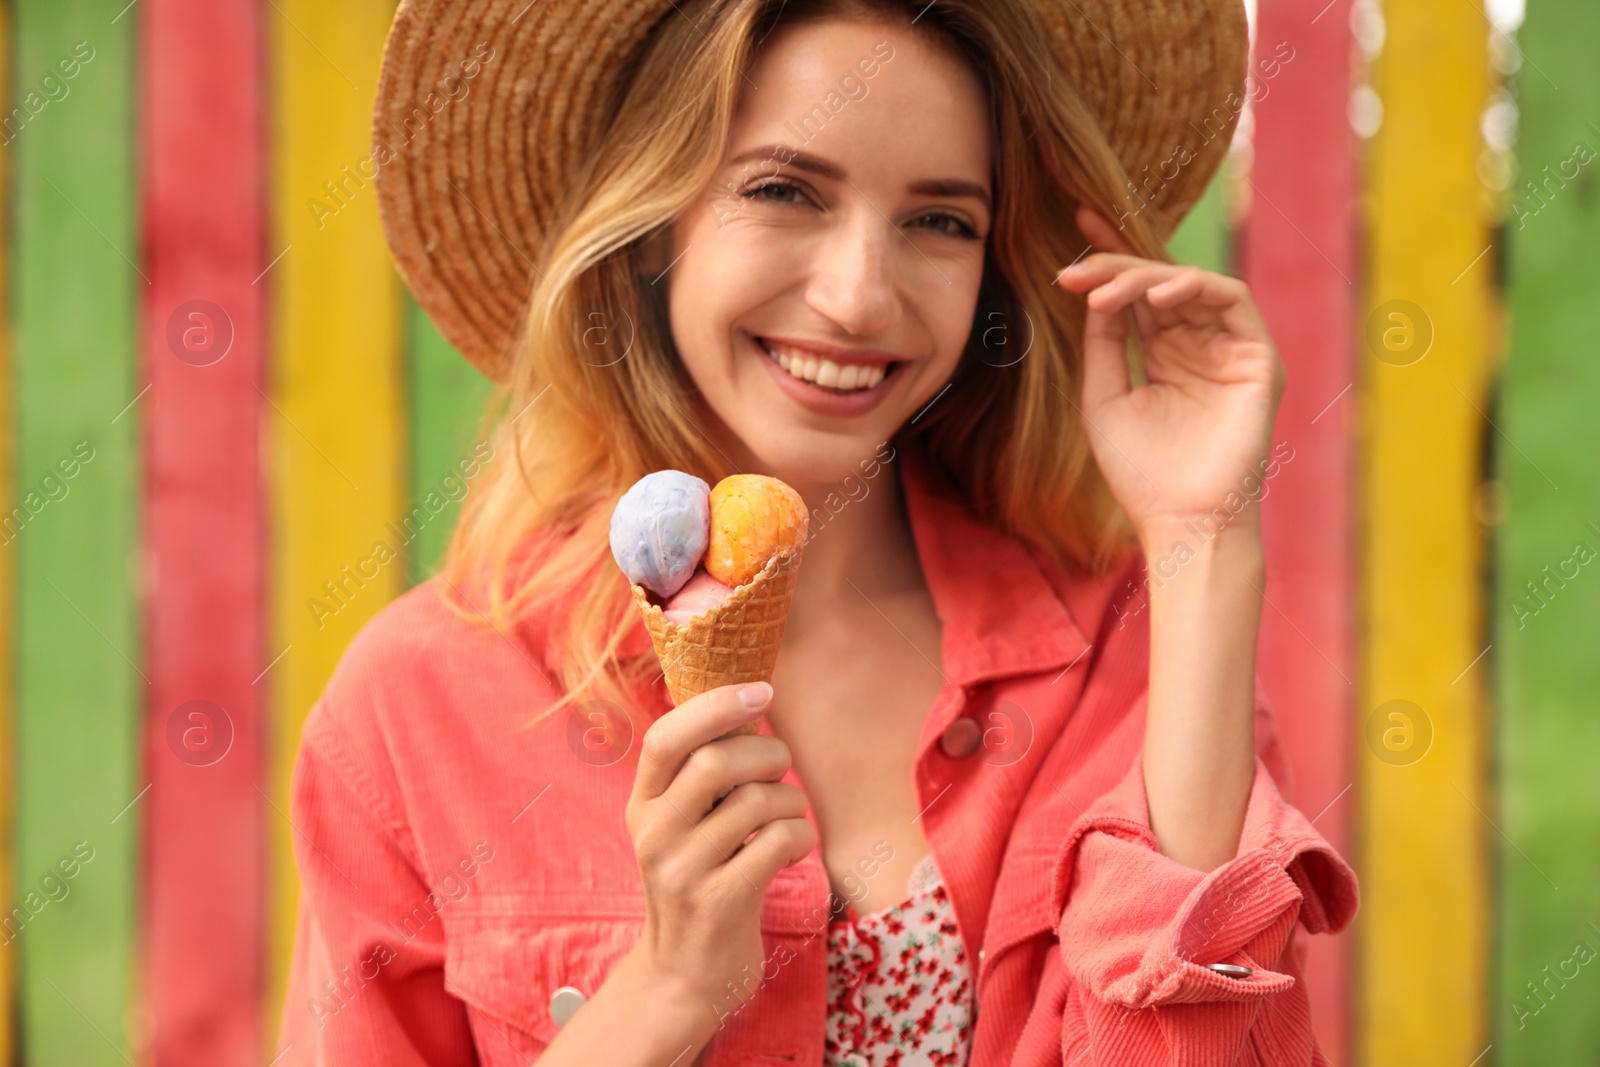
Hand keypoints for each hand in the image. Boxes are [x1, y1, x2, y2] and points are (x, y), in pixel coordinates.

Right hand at [624, 681, 816, 1005]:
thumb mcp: (681, 825)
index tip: (762, 692)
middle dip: (768, 753)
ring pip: (757, 802)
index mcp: (642, 804)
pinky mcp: (720, 902)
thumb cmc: (699, 880)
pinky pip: (779, 843)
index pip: (663, 738)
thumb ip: (701, 772)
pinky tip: (792, 849)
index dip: (715, 706)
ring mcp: (684, 870)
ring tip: (789, 816)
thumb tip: (747, 701)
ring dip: (792, 800)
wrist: (684, 975)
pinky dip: (801, 836)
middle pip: (716, 762)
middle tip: (781, 769)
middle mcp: (654, 834)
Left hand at [1054, 206, 1284, 544]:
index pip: (1139, 295)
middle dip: (1118, 265)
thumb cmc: (1141, 472)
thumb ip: (1104, 344)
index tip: (1074, 227)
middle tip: (1076, 267)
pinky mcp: (1257, 358)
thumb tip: (1094, 292)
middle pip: (1161, 283)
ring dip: (1146, 277)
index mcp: (1166, 356)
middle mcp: (1200, 346)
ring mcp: (1230, 350)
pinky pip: (1231, 300)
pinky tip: (1153, 298)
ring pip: (1192, 285)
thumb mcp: (1105, 397)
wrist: (1180, 520)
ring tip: (1106, 291)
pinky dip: (1192, 288)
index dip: (1112, 259)